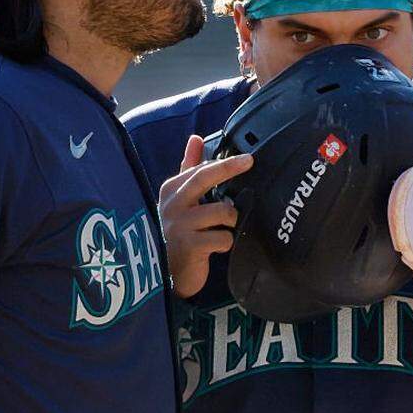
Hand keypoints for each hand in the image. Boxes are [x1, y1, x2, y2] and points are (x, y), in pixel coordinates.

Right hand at [158, 135, 253, 298]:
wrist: (164, 274)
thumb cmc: (176, 232)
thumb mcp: (180, 198)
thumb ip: (188, 167)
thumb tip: (195, 137)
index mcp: (171, 190)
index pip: (200, 169)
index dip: (224, 163)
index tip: (246, 158)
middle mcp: (173, 204)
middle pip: (204, 177)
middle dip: (228, 168)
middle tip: (249, 161)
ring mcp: (179, 225)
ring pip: (223, 211)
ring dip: (230, 222)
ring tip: (221, 230)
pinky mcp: (189, 246)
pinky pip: (224, 237)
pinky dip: (226, 242)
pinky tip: (215, 248)